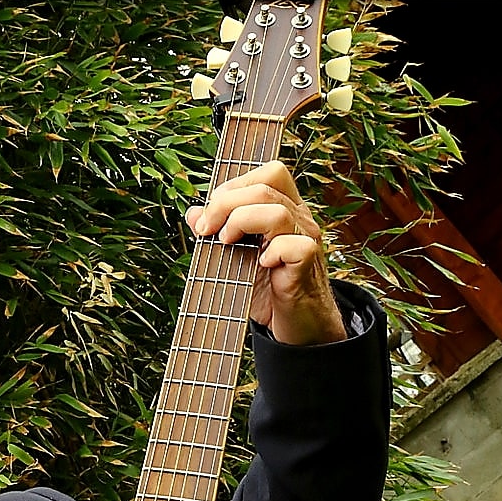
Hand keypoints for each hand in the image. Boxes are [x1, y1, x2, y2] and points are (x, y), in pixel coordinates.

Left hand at [185, 160, 346, 345]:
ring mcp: (306, 240)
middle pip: (267, 185)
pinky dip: (273, 251)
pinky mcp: (307, 266)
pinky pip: (296, 246)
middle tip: (206, 230)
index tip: (209, 214)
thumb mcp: (237, 258)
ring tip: (227, 244)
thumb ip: (217, 233)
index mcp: (284, 209)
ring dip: (243, 222)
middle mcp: (299, 219)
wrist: (297, 326)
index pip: (267, 174)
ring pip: (278, 211)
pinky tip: (260, 264)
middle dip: (226, 203)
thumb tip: (193, 213)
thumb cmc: (268, 292)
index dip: (234, 185)